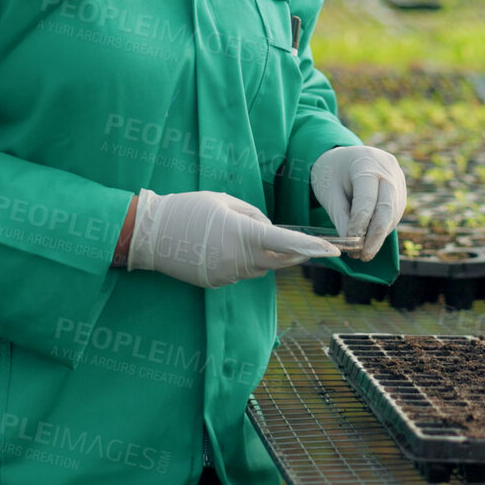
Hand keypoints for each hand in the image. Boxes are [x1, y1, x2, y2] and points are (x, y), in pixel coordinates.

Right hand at [126, 189, 339, 287]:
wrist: (151, 234)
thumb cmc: (188, 209)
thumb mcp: (224, 201)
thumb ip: (254, 215)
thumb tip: (271, 230)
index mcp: (242, 233)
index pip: (285, 241)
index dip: (311, 246)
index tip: (333, 250)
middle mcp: (238, 259)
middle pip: (279, 259)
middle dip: (295, 252)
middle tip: (311, 246)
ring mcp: (227, 274)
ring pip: (261, 267)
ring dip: (264, 255)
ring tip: (239, 234)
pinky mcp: (217, 283)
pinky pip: (241, 272)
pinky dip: (243, 261)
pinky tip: (222, 247)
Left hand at [311, 145, 406, 260]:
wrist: (343, 158)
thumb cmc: (331, 172)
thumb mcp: (328, 191)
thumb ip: (340, 216)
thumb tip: (350, 242)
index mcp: (366, 162)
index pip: (367, 198)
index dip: (360, 223)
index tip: (351, 243)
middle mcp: (388, 168)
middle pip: (387, 207)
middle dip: (376, 236)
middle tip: (363, 256)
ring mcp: (398, 178)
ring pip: (393, 213)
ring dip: (379, 235)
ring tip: (362, 251)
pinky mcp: (401, 188)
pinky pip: (395, 212)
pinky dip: (383, 228)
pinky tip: (370, 238)